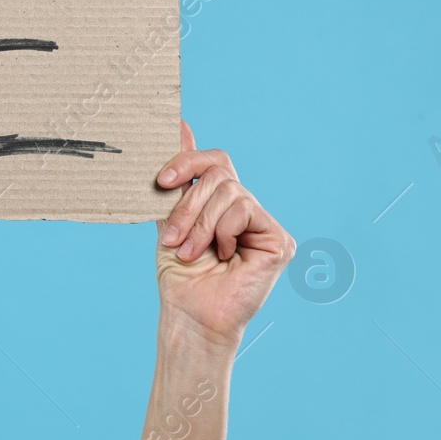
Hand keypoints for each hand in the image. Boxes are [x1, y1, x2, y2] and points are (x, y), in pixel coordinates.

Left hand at [154, 121, 293, 349]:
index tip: (162, 178)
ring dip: (199, 222)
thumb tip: (179, 124)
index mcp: (221, 204)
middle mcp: (246, 209)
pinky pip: (245, 209)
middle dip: (187, 203)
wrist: (190, 314)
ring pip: (229, 190)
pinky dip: (222, 231)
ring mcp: (264, 224)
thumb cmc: (180, 274)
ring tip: (190, 252)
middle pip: (218, 172)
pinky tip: (221, 256)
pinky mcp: (279, 239)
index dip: (188, 159)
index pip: (214, 161)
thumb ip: (177, 180)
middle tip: (171, 236)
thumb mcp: (170, 219)